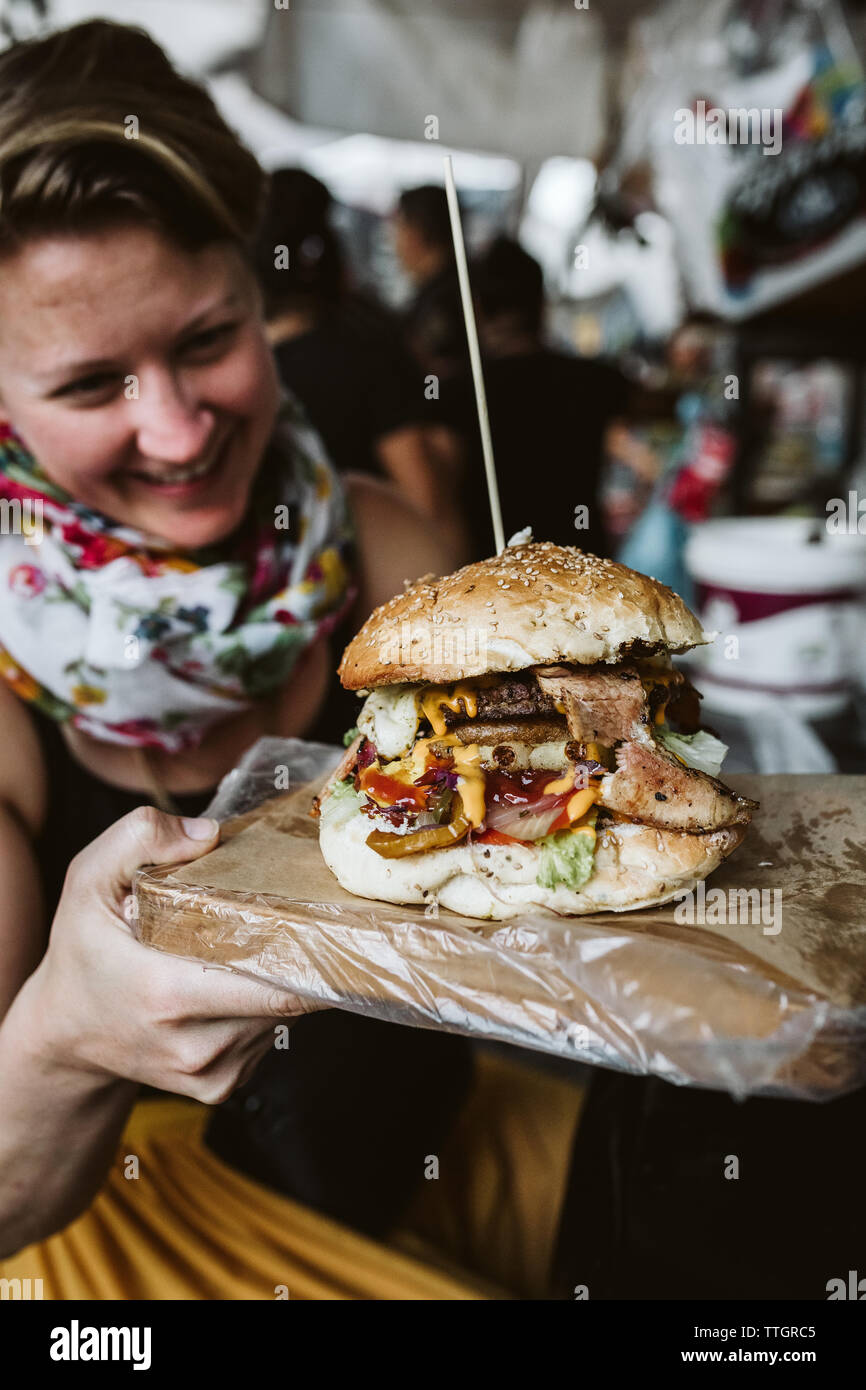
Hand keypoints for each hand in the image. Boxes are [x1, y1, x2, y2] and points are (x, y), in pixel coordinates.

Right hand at [25, 807, 321, 1102]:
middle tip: (297, 918)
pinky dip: (263, 1008)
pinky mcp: (218, 1087)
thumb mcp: (89, 879)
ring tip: (249, 949)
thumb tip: (210, 834)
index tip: (329, 922)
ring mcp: (210, 1073)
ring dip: (279, 980)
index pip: (278, 987)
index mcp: (167, 994)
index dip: (314, 953)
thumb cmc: (82, 949)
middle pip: (291, 998)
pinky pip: (267, 1038)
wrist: (64, 1031)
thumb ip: (140, 837)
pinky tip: (233, 984)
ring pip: (283, 1017)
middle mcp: (194, 1045)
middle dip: (300, 956)